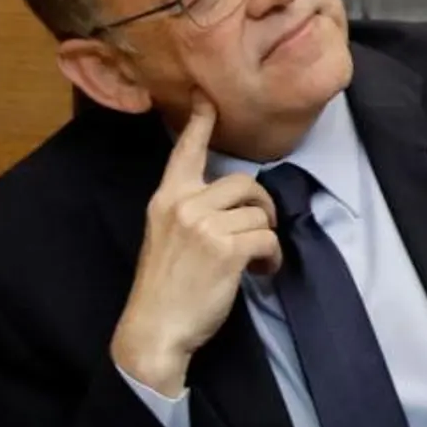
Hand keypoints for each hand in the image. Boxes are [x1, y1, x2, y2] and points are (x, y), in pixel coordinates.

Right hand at [110, 97, 280, 397]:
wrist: (153, 330)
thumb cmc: (165, 289)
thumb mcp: (166, 238)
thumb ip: (191, 213)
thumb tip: (232, 204)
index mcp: (166, 199)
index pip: (187, 152)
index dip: (201, 122)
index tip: (208, 96)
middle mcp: (183, 204)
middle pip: (245, 182)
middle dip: (261, 207)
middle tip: (260, 233)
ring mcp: (204, 225)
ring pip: (259, 213)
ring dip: (266, 239)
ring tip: (255, 262)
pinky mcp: (226, 248)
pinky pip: (268, 239)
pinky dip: (273, 257)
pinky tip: (261, 272)